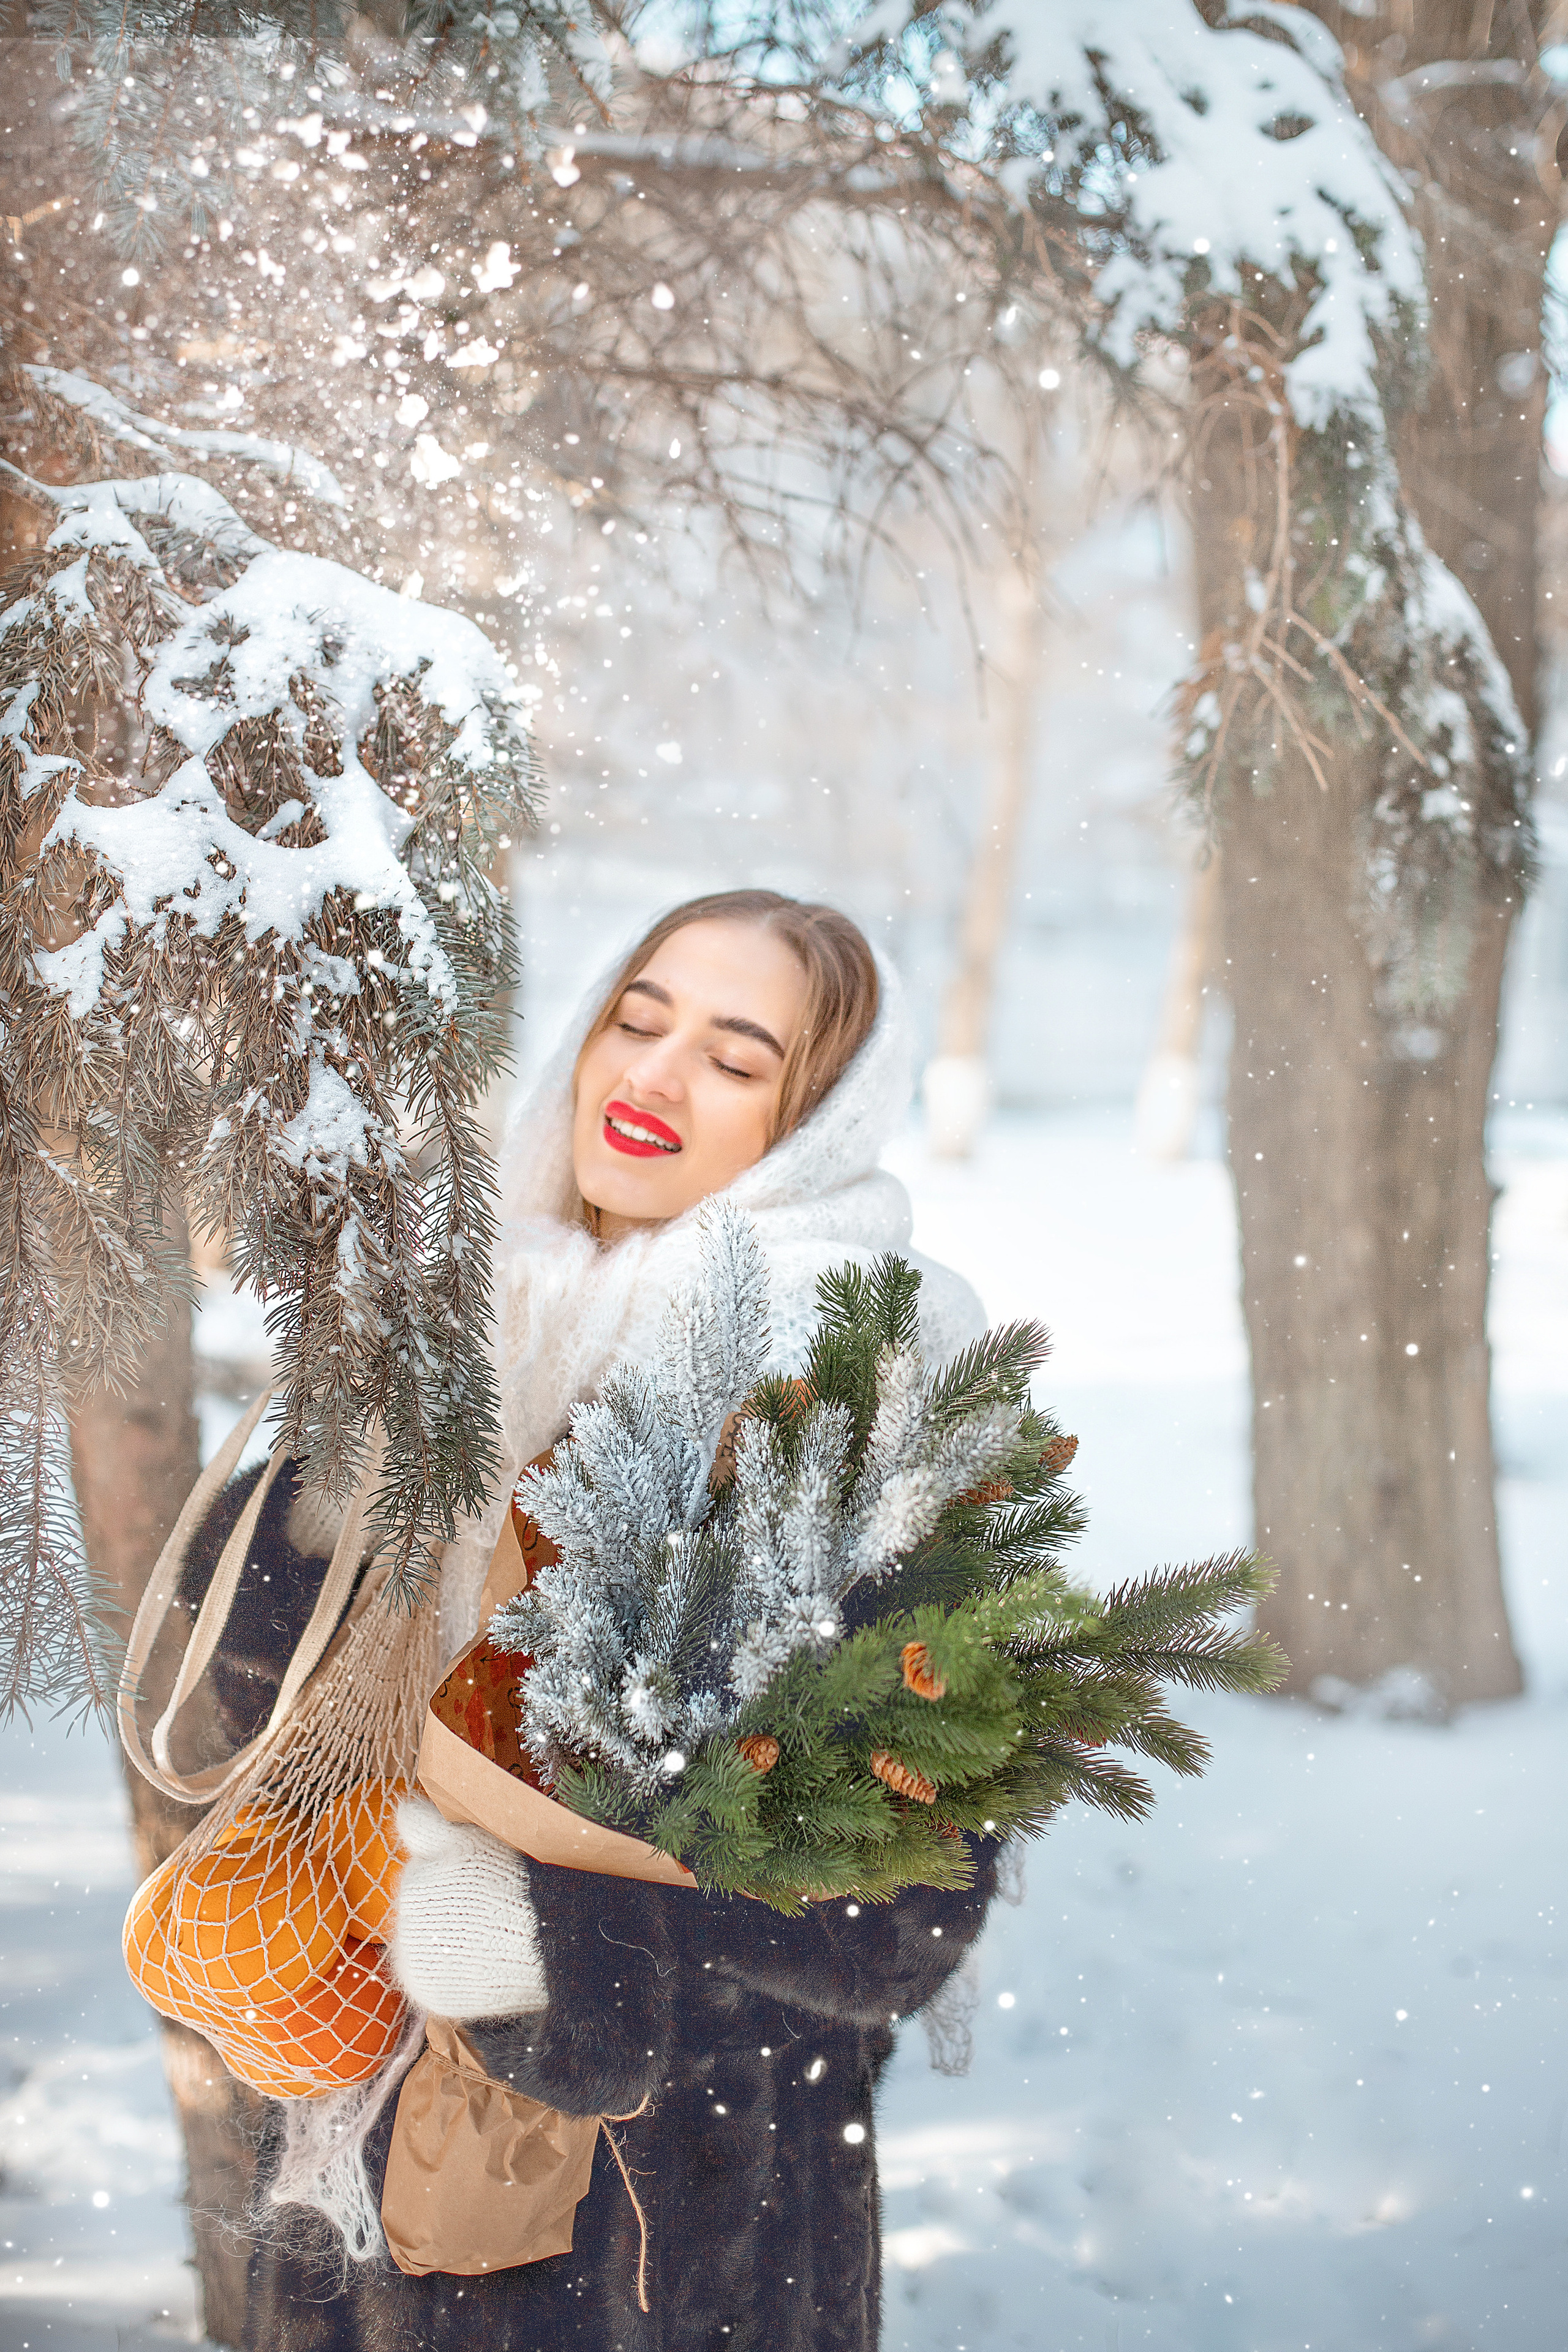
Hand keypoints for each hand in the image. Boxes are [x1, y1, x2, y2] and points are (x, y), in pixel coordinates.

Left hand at [389, 1797, 548, 2019]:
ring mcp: (415, 1966)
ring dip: (446, 1942)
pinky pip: (435, 1980)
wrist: (544, 1939)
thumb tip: (403, 1812)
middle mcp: (404, 1929)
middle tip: (486, 1910)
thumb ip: (427, 1826)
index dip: (452, 1879)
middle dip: (446, 1910)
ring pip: (426, 1947)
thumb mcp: (469, 1841)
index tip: (478, 1883)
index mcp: (413, 1885)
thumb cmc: (511, 1883)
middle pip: (422, 1913)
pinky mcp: (429, 1997)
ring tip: (486, 1937)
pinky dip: (452, 1973)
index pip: (423, 1878)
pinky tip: (479, 1962)